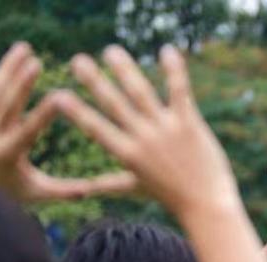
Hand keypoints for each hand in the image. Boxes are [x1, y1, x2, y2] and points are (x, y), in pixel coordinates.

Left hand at [0, 42, 133, 201]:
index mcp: (9, 153)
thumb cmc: (10, 194)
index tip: (59, 97)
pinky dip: (5, 71)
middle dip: (21, 82)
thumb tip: (95, 189)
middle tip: (34, 61)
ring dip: (10, 67)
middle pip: (8, 103)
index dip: (44, 113)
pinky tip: (16, 57)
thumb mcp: (38, 195)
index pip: (29, 129)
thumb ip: (65, 191)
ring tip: (24, 47)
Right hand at [58, 45, 239, 220]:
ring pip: (142, 93)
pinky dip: (174, 71)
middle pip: (115, 105)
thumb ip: (109, 183)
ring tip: (111, 51)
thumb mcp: (136, 187)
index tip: (58, 95)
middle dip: (95, 82)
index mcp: (128, 154)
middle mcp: (144, 139)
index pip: (97, 129)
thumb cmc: (172, 197)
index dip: (77, 111)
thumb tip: (87, 188)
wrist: (207, 206)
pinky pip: (179, 92)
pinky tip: (167, 50)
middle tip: (77, 60)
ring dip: (125, 70)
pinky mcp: (190, 125)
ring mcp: (167, 130)